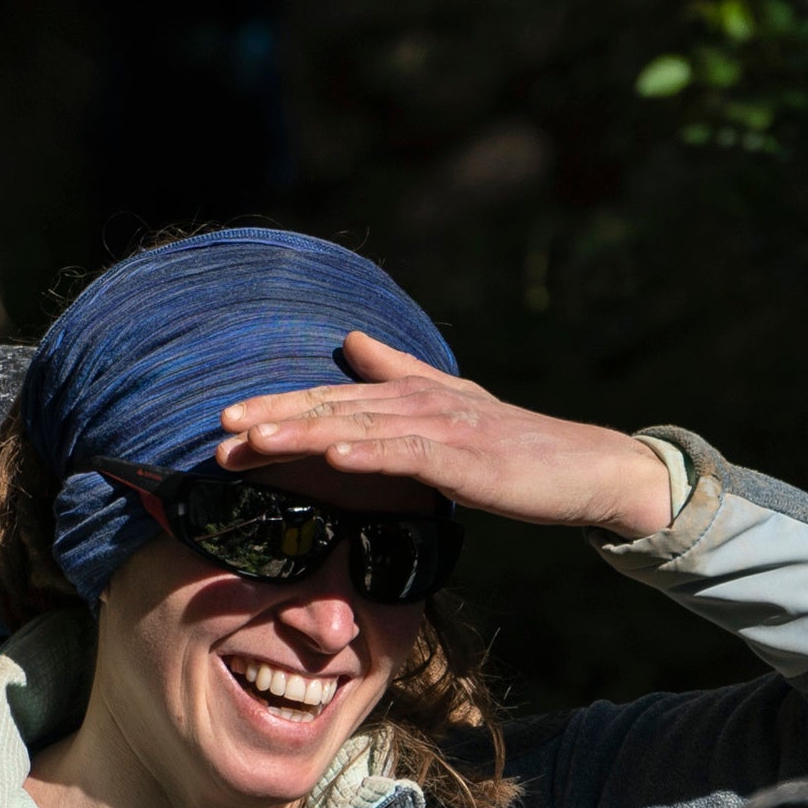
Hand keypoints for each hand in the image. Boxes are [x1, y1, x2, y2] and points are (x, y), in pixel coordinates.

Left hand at [216, 334, 678, 538]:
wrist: (588, 466)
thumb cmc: (517, 442)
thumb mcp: (450, 403)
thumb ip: (398, 372)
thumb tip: (349, 340)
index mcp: (411, 395)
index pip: (332, 399)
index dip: (279, 407)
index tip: (226, 422)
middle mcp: (422, 403)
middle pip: (336, 408)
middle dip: (275, 417)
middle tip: (219, 430)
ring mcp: (446, 428)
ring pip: (364, 427)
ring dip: (307, 431)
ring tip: (257, 439)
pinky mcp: (471, 460)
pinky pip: (413, 455)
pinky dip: (373, 453)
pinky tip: (337, 456)